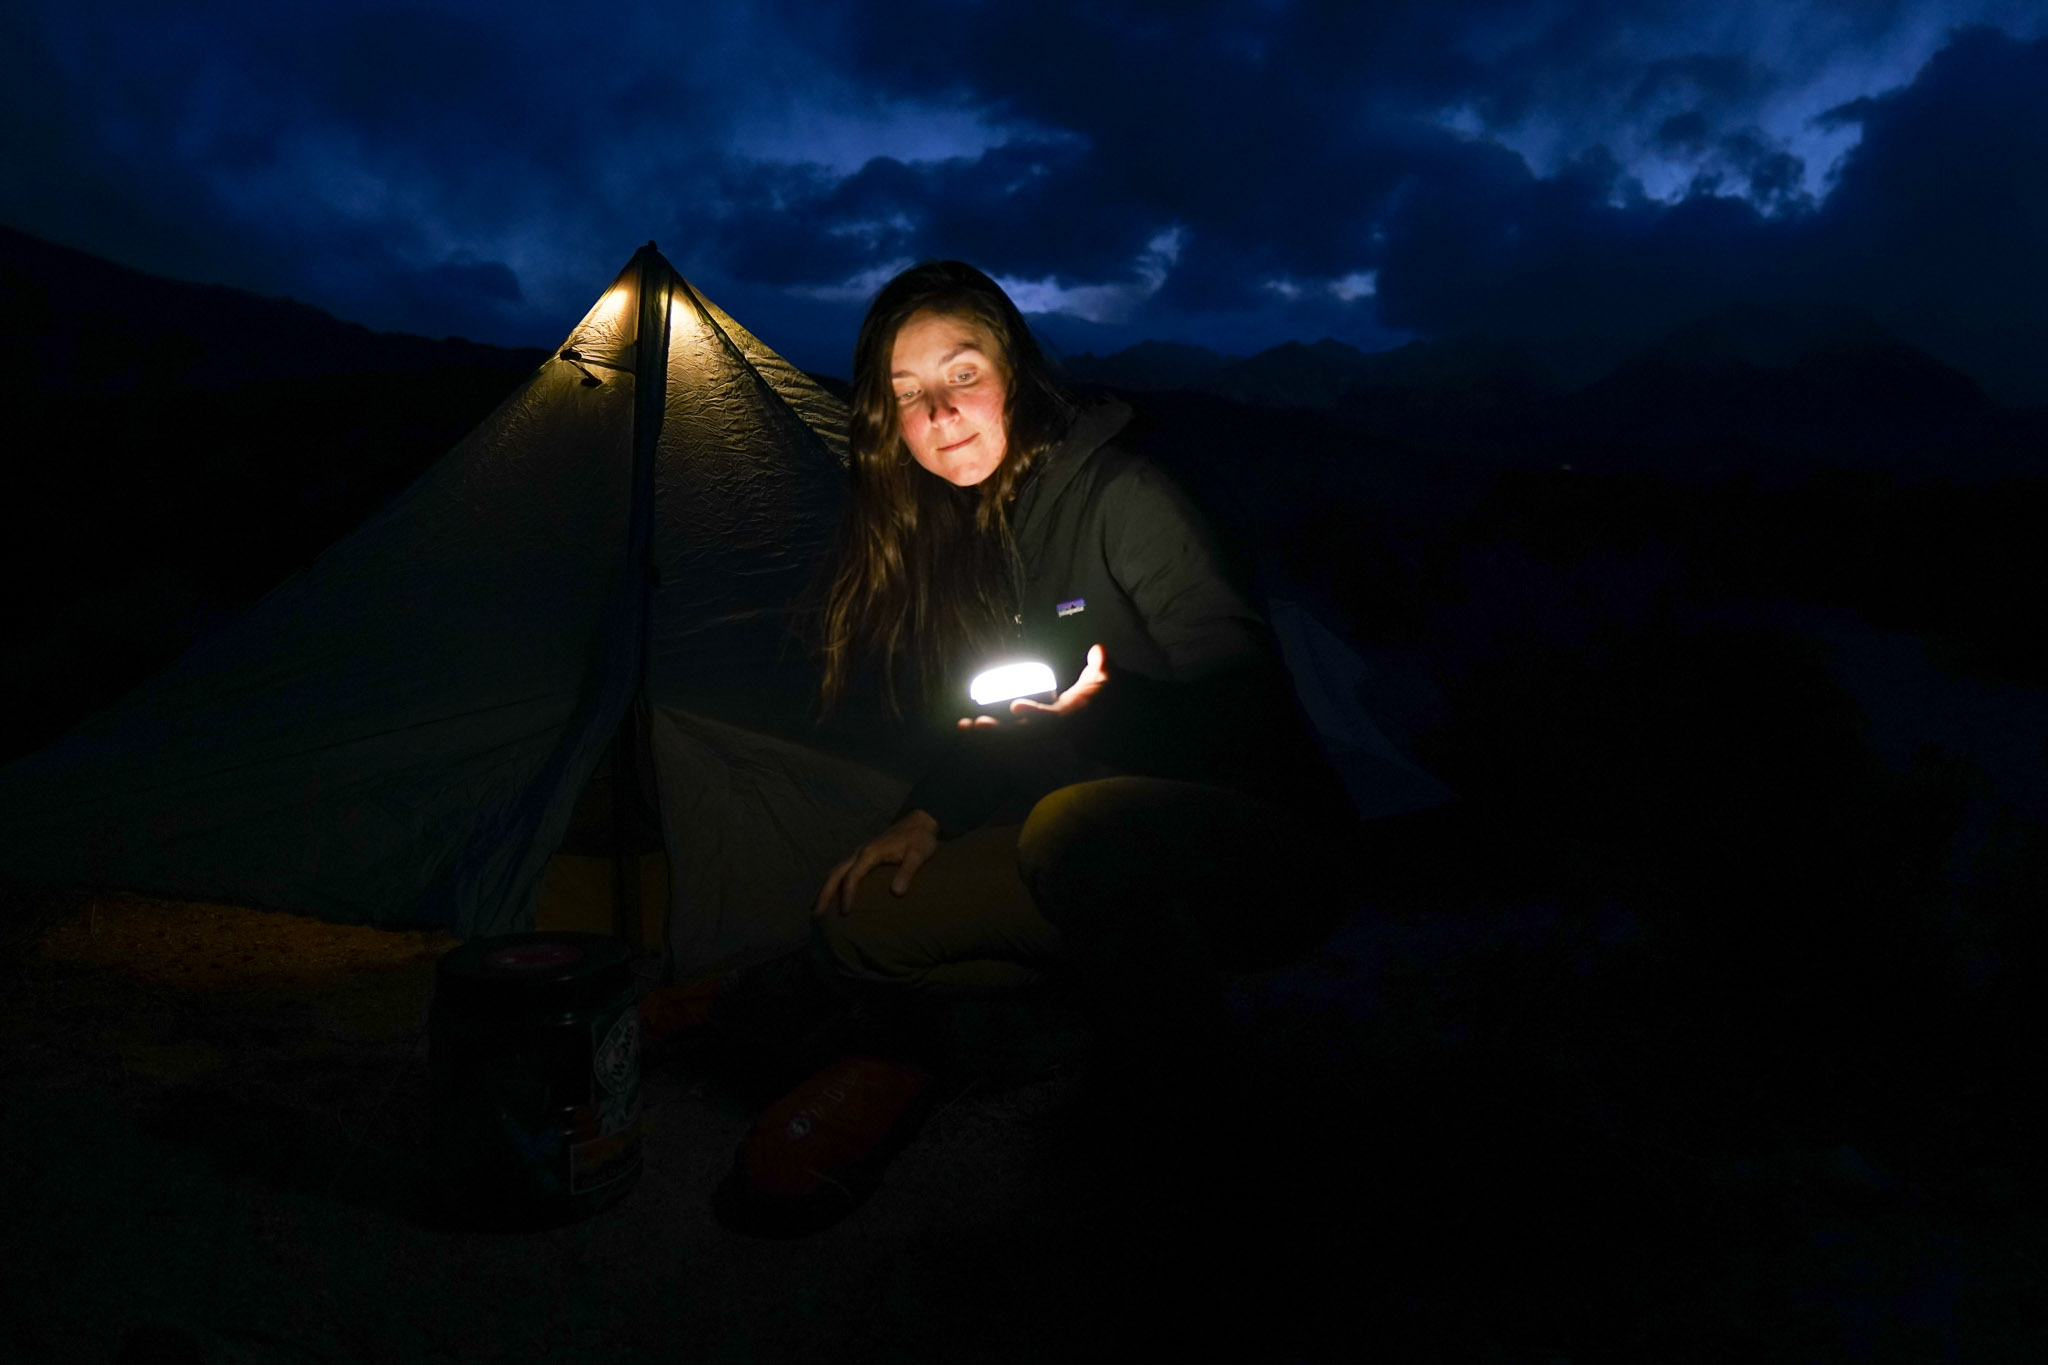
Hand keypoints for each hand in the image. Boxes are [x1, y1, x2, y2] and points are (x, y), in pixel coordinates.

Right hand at [813, 809, 940, 916]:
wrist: (920, 821)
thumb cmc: (920, 839)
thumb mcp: (918, 855)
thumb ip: (907, 872)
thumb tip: (896, 893)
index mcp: (871, 853)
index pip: (853, 876)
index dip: (847, 894)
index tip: (845, 912)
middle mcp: (860, 852)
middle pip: (836, 873)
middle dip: (825, 893)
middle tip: (816, 913)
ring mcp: (860, 852)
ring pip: (836, 870)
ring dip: (825, 888)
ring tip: (817, 907)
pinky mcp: (863, 855)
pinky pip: (843, 869)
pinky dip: (834, 882)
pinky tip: (832, 894)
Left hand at [957, 644, 1109, 729]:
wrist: (1100, 715)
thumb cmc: (1100, 693)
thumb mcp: (1107, 678)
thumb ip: (1102, 664)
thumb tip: (1098, 650)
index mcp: (1071, 715)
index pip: (1053, 718)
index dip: (1036, 714)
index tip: (1015, 706)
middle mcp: (1053, 728)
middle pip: (1024, 734)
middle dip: (1000, 732)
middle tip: (977, 723)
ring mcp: (1040, 731)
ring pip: (1011, 738)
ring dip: (987, 734)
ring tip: (963, 726)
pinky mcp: (1030, 730)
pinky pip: (1006, 735)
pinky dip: (987, 733)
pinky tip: (966, 727)